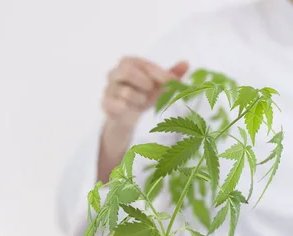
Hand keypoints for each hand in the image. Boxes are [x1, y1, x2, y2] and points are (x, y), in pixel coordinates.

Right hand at [98, 57, 188, 181]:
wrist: (128, 116)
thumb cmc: (144, 94)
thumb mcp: (159, 85)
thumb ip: (171, 75)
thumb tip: (187, 63)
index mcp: (128, 62)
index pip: (145, 65)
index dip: (160, 74)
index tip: (173, 83)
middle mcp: (114, 72)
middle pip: (126, 70)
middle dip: (144, 82)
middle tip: (151, 90)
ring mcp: (108, 88)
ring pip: (126, 92)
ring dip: (140, 100)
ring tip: (141, 102)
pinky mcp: (105, 104)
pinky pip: (118, 106)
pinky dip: (129, 109)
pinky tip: (131, 110)